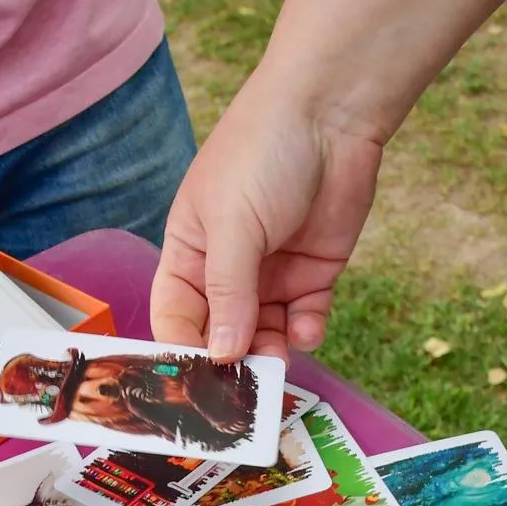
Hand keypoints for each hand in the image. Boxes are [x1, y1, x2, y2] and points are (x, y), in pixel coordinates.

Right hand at [151, 74, 383, 360]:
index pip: (175, 317)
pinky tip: (307, 330)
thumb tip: (221, 354)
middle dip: (231, 363)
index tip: (194, 386)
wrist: (330, 114)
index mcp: (188, 252)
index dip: (182, 352)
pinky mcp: (312, 274)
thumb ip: (228, 291)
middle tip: (243, 391)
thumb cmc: (262, 152)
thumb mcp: (233, 223)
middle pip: (221, 334)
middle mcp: (226, 270)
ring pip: (264, 335)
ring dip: (270, 353)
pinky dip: (305, 332)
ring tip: (278, 364)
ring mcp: (270, 275)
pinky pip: (304, 320)